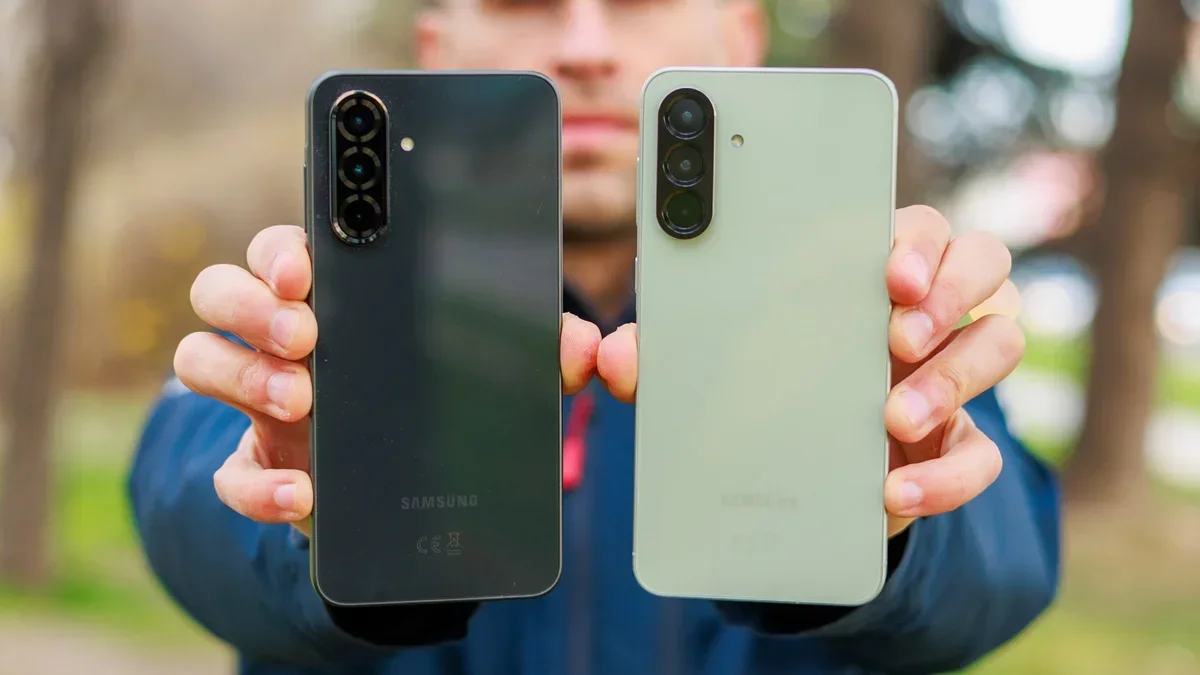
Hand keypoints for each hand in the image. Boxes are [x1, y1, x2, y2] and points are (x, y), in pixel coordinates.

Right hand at [174, 225, 601, 535]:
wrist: (411, 492)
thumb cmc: (444, 402)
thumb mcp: (494, 373)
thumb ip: (539, 352)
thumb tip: (587, 347)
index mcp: (335, 298)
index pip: (285, 247)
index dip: (283, 247)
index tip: (308, 264)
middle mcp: (282, 338)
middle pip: (221, 288)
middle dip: (252, 303)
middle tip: (305, 331)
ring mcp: (260, 401)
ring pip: (199, 360)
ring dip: (241, 374)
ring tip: (300, 398)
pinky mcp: (259, 467)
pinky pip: (226, 474)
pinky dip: (256, 485)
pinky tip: (303, 492)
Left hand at [595, 206, 1023, 537]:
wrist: (792, 481)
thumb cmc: (757, 390)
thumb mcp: (708, 371)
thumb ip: (665, 357)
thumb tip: (610, 355)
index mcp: (863, 274)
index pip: (911, 225)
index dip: (910, 239)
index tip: (886, 271)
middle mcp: (920, 313)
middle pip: (980, 261)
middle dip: (948, 291)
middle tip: (896, 335)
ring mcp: (948, 377)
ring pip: (1000, 341)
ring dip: (955, 376)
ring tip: (893, 417)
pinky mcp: (956, 446)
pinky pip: (987, 453)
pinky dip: (949, 477)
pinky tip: (897, 493)